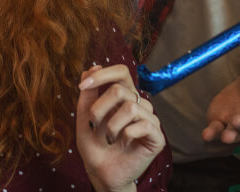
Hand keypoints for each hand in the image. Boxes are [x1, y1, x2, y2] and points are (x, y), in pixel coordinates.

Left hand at [77, 65, 165, 191]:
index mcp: (124, 95)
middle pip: (119, 90)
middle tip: (94, 125)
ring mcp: (150, 119)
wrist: (101, 172)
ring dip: (111, 125)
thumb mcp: (84, 115)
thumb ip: (88, 92)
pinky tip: (124, 143)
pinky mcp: (157, 136)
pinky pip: (143, 125)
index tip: (83, 86)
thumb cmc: (94, 144)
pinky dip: (126, 134)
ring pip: (130, 107)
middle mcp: (139, 104)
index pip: (121, 71)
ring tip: (109, 137)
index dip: (102, 74)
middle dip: (99, 108)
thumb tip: (94, 66)